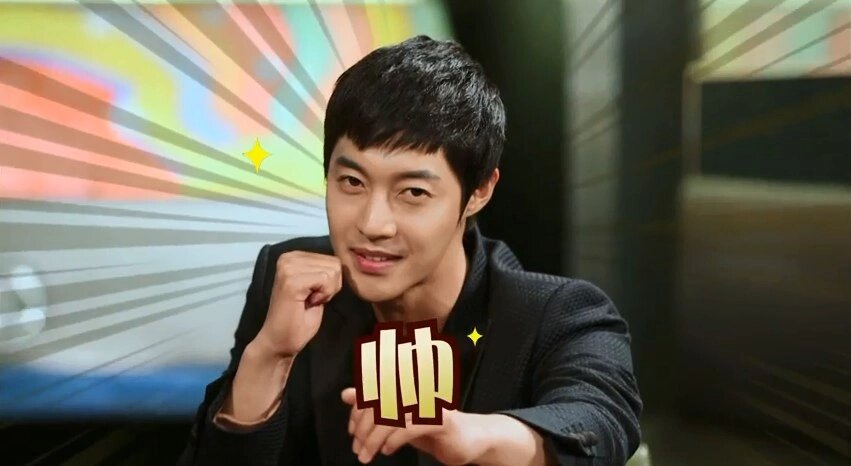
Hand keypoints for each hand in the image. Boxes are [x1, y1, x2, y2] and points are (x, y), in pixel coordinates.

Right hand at [251, 251, 342, 357]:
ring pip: (331, 271)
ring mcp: (288, 268)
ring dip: (327, 291)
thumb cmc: (300, 319)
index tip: (314, 295)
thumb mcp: (316, 287)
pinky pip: (326, 279)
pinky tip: (309, 303)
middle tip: (312, 300)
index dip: (331, 282)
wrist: (280, 341)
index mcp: (292, 256)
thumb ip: (324, 271)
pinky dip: (324, 295)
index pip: (332, 259)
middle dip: (330, 286)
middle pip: (334, 264)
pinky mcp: (291, 281)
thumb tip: (344, 262)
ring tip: (309, 301)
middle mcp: (288, 257)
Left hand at [341, 388, 489, 464]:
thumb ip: (372, 405)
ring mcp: (428, 403)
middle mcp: (415, 389)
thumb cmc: (429, 428)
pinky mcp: (440, 419)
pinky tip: (388, 451)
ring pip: (391, 417)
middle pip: (378, 405)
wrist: (467, 439)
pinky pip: (409, 428)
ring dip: (374, 440)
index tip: (352, 433)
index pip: (372, 393)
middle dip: (363, 430)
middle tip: (357, 449)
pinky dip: (394, 440)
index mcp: (403, 386)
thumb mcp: (396, 418)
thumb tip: (345, 394)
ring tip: (367, 455)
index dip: (358, 413)